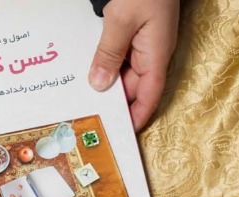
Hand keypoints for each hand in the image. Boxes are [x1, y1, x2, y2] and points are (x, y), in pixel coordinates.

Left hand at [87, 0, 179, 129]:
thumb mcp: (122, 20)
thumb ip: (109, 53)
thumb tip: (100, 85)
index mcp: (156, 56)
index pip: (148, 98)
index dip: (136, 118)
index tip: (120, 134)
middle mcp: (153, 53)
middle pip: (132, 87)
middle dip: (113, 101)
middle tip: (87, 116)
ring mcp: (145, 42)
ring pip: (124, 70)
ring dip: (106, 80)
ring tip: (82, 96)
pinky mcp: (137, 31)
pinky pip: (120, 53)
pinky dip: (105, 61)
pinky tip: (87, 66)